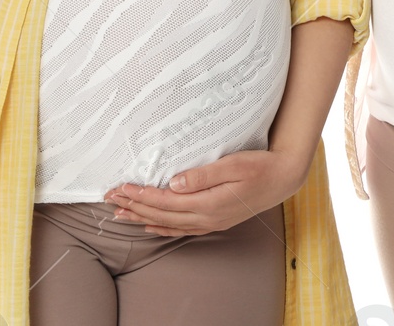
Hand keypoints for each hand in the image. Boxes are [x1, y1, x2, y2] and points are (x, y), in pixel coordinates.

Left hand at [102, 148, 304, 237]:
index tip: (122, 186)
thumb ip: (204, 174)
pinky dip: (161, 227)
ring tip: (119, 213)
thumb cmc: (261, 165)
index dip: (142, 195)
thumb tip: (174, 183)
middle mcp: (206, 218)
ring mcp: (210, 223)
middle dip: (134, 206)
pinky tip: (149, 225)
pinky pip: (180, 229)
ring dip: (141, 217)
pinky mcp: (214, 221)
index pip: (166, 201)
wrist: (284, 178)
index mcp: (209, 203)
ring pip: (167, 224)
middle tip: (110, 197)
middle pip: (162, 215)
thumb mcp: (235, 164)